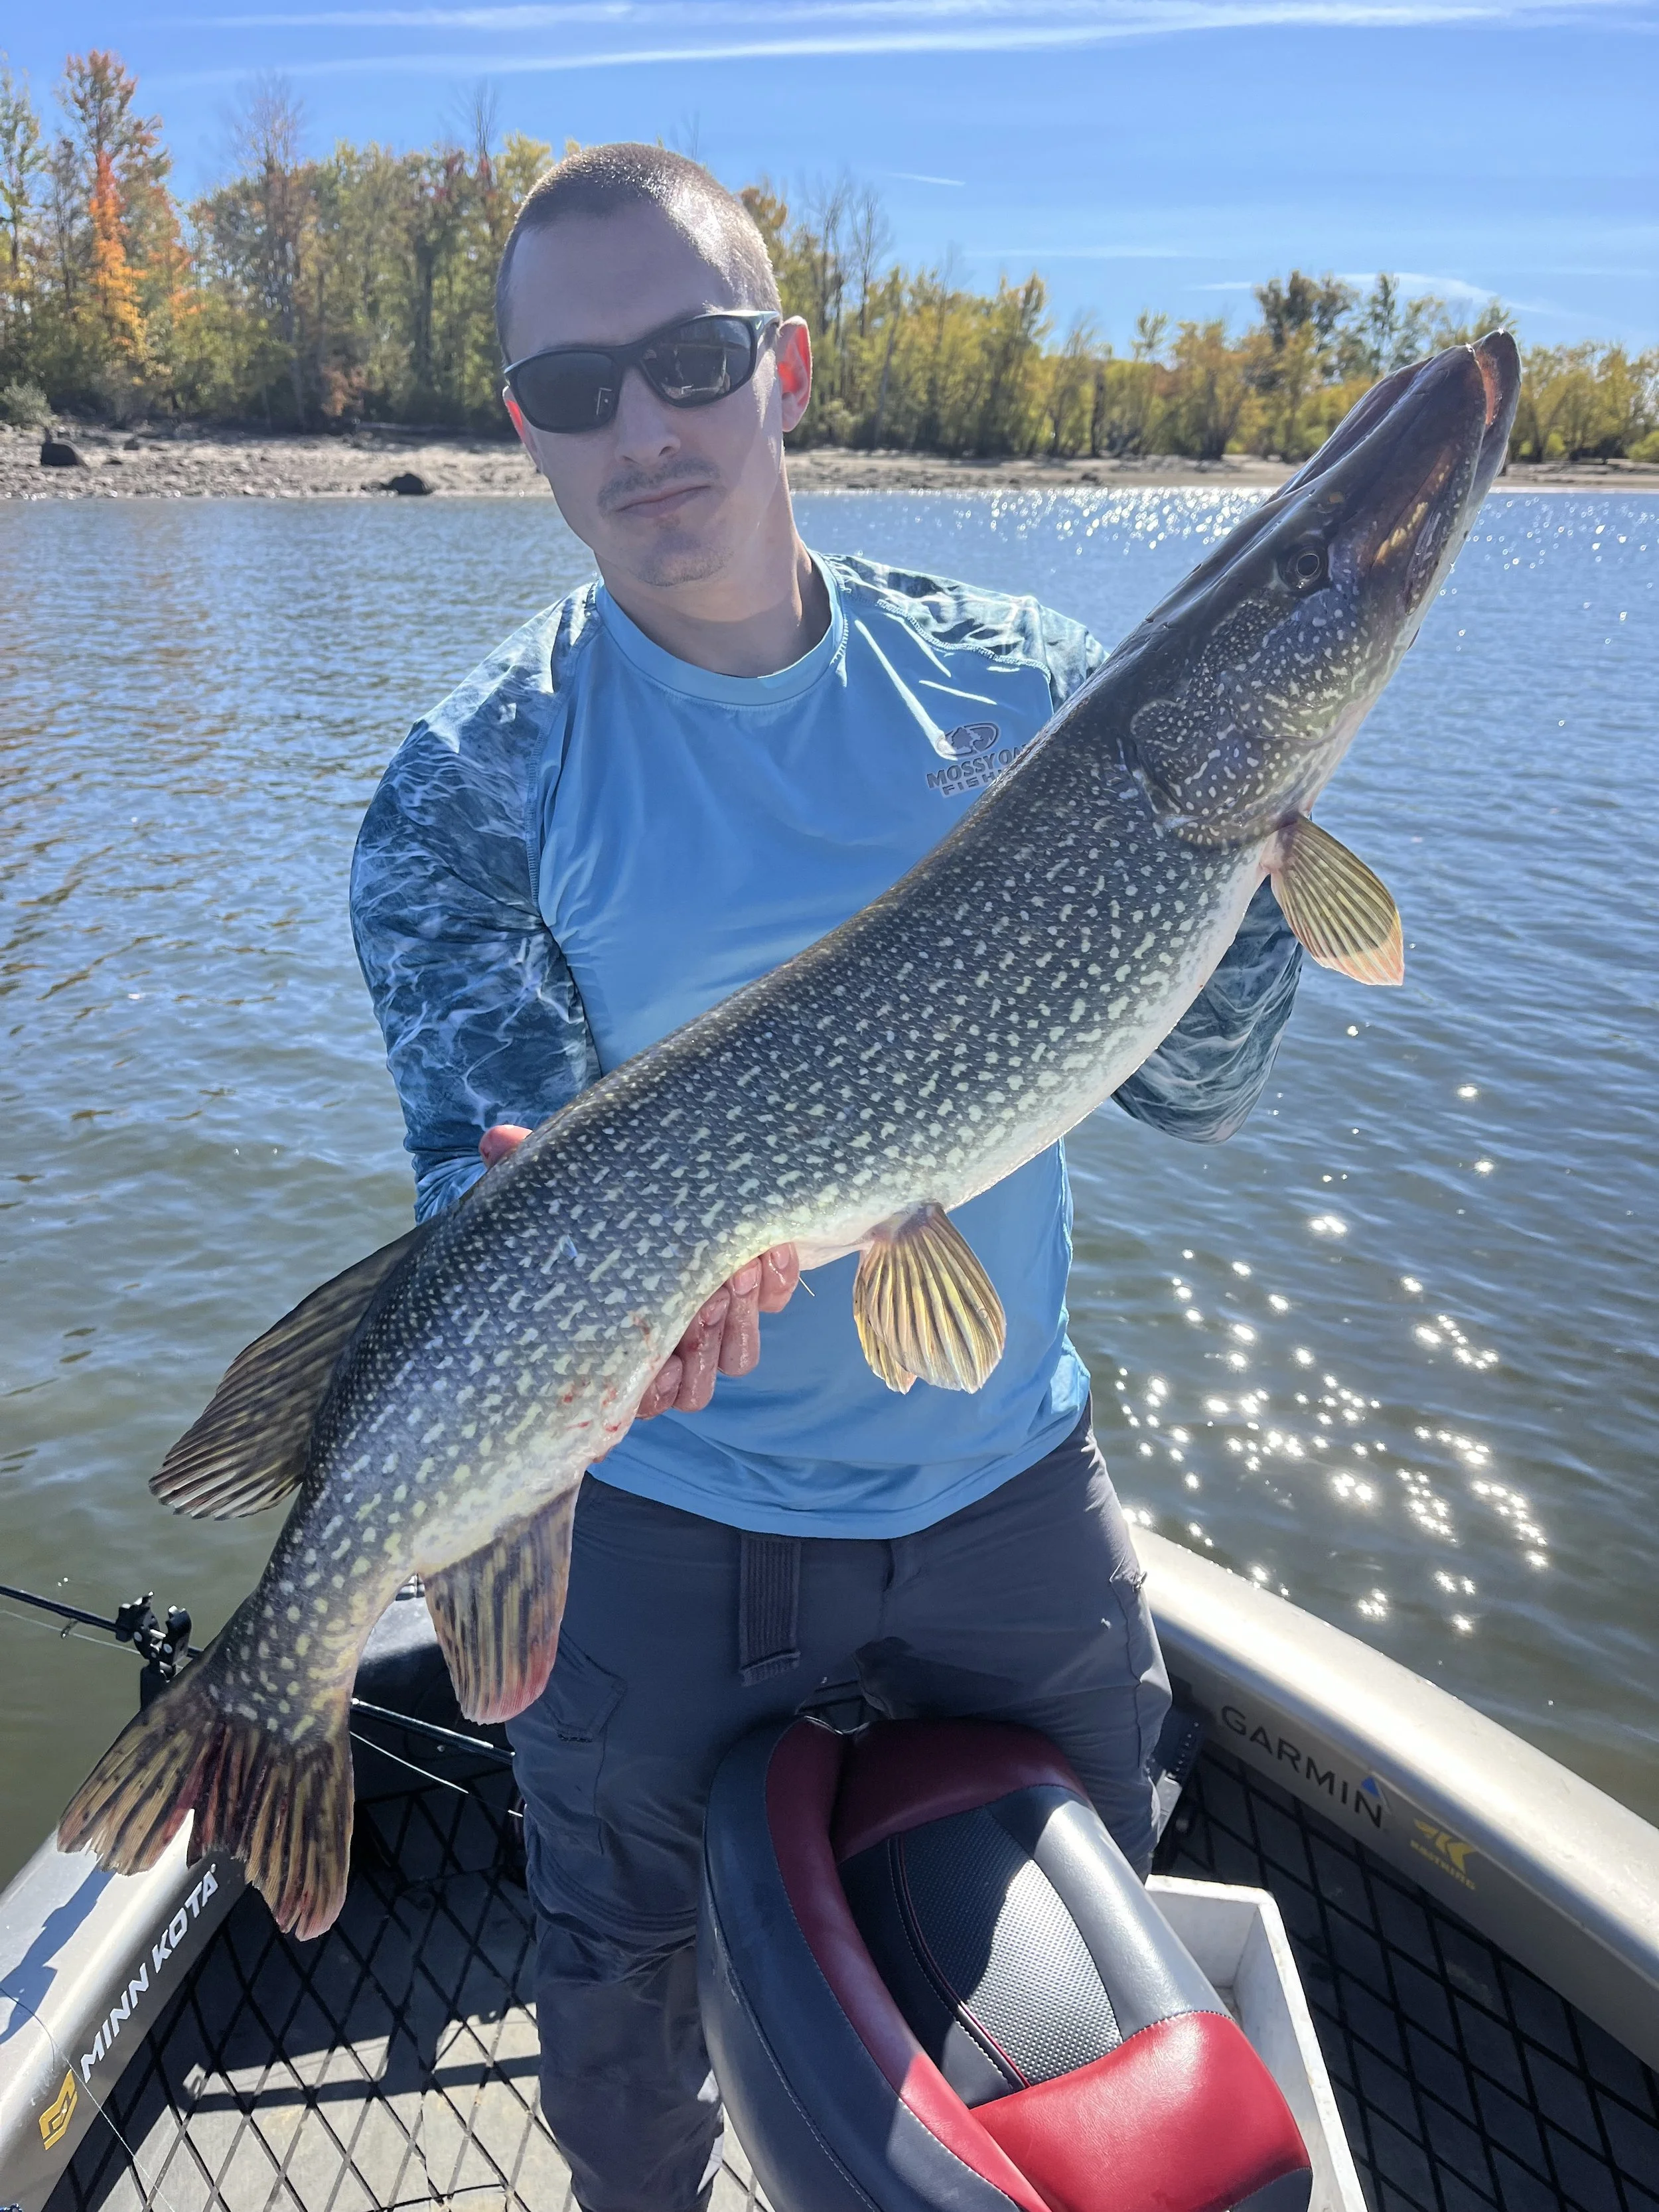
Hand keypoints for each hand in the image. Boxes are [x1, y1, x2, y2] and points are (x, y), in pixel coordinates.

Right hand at [478, 1124, 799, 1420]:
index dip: (653, 1387)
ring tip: (740, 1267)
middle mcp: (670, 1347)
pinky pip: (777, 1307)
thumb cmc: (603, 1190)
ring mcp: (720, 1324)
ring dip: (742, 1319)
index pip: (637, 1399)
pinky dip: (778, 1282)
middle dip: (703, 1341)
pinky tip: (770, 1247)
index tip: (660, 1352)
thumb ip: (528, 1165)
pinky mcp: (762, 1291)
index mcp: (619, 1341)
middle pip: (695, 1389)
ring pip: (738, 1359)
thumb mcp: (564, 1180)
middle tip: (709, 1292)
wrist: (676, 1163)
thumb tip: (495, 1140)